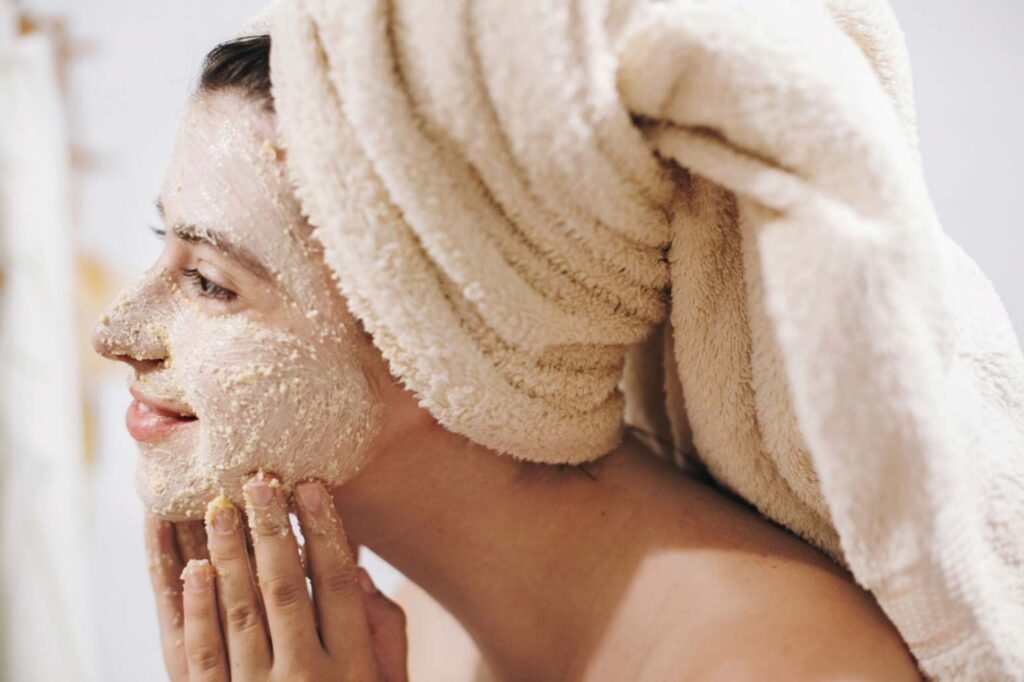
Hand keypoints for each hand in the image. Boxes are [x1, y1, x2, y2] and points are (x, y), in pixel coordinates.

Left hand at [143, 475, 407, 680]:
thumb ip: (384, 634)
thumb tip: (357, 574)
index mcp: (351, 670)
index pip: (335, 586)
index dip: (324, 532)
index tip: (312, 486)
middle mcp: (306, 679)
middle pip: (285, 590)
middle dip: (272, 530)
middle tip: (260, 479)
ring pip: (239, 614)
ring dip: (229, 555)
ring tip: (219, 505)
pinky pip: (202, 656)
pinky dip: (195, 609)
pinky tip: (195, 567)